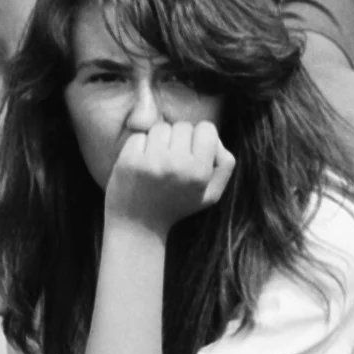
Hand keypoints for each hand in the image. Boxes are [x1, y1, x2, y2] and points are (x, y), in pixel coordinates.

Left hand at [104, 121, 235, 231]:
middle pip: (183, 126)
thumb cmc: (177, 206)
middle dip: (179, 140)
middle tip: (173, 162)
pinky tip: (141, 165)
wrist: (138, 226)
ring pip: (161, 128)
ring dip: (159, 141)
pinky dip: (140, 147)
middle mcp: (176, 165)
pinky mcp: (129, 161)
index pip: (207, 128)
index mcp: (199, 173)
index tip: (193, 152)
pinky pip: (139, 136)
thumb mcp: (211, 194)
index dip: (201, 138)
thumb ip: (224, 164)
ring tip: (157, 163)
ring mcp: (151, 162)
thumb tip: (215, 138)